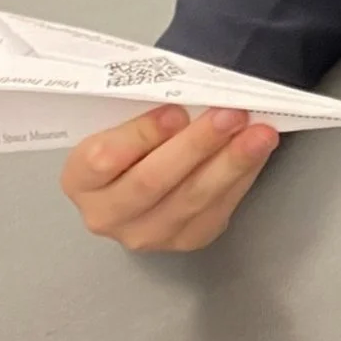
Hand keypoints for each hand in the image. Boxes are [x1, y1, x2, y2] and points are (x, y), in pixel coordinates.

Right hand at [60, 105, 277, 251]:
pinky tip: (258, 151)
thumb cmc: (133, 139)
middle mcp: (107, 214)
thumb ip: (143, 111)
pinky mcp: (187, 239)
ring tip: (259, 134)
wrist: (144, 174)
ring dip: (232, 162)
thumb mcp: (121, 120)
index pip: (104, 159)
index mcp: (80, 180)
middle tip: (230, 115)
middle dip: (197, 145)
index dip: (141, 134)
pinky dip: (243, 175)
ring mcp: (148, 234)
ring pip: (192, 198)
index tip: (175, 110)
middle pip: (152, 181)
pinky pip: (219, 208)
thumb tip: (190, 100)